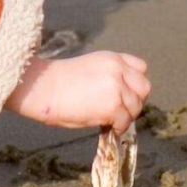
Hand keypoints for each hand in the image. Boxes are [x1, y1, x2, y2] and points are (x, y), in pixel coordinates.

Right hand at [5, 50, 150, 132]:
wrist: (42, 88)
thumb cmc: (58, 82)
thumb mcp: (89, 69)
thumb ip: (109, 77)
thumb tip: (121, 99)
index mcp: (112, 58)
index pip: (141, 68)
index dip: (134, 84)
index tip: (125, 95)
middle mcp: (118, 69)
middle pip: (144, 88)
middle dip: (135, 101)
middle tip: (121, 112)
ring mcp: (117, 87)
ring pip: (136, 107)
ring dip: (126, 117)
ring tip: (110, 120)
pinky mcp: (113, 105)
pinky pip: (125, 121)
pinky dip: (118, 127)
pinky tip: (106, 127)